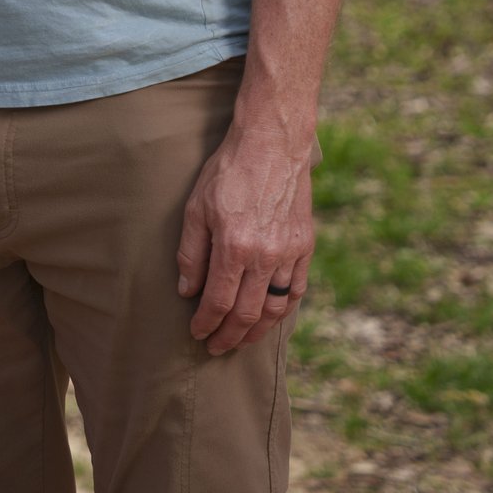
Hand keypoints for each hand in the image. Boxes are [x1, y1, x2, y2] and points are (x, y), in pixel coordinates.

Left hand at [175, 126, 314, 354]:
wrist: (272, 144)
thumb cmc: (227, 172)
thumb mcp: (196, 208)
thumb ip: (191, 253)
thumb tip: (187, 291)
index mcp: (234, 247)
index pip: (218, 302)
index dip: (206, 324)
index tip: (197, 334)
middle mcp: (265, 257)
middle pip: (247, 314)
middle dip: (228, 336)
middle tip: (215, 347)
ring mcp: (289, 253)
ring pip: (275, 309)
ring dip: (256, 330)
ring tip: (240, 339)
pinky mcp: (305, 246)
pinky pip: (296, 290)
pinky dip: (283, 309)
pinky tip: (270, 317)